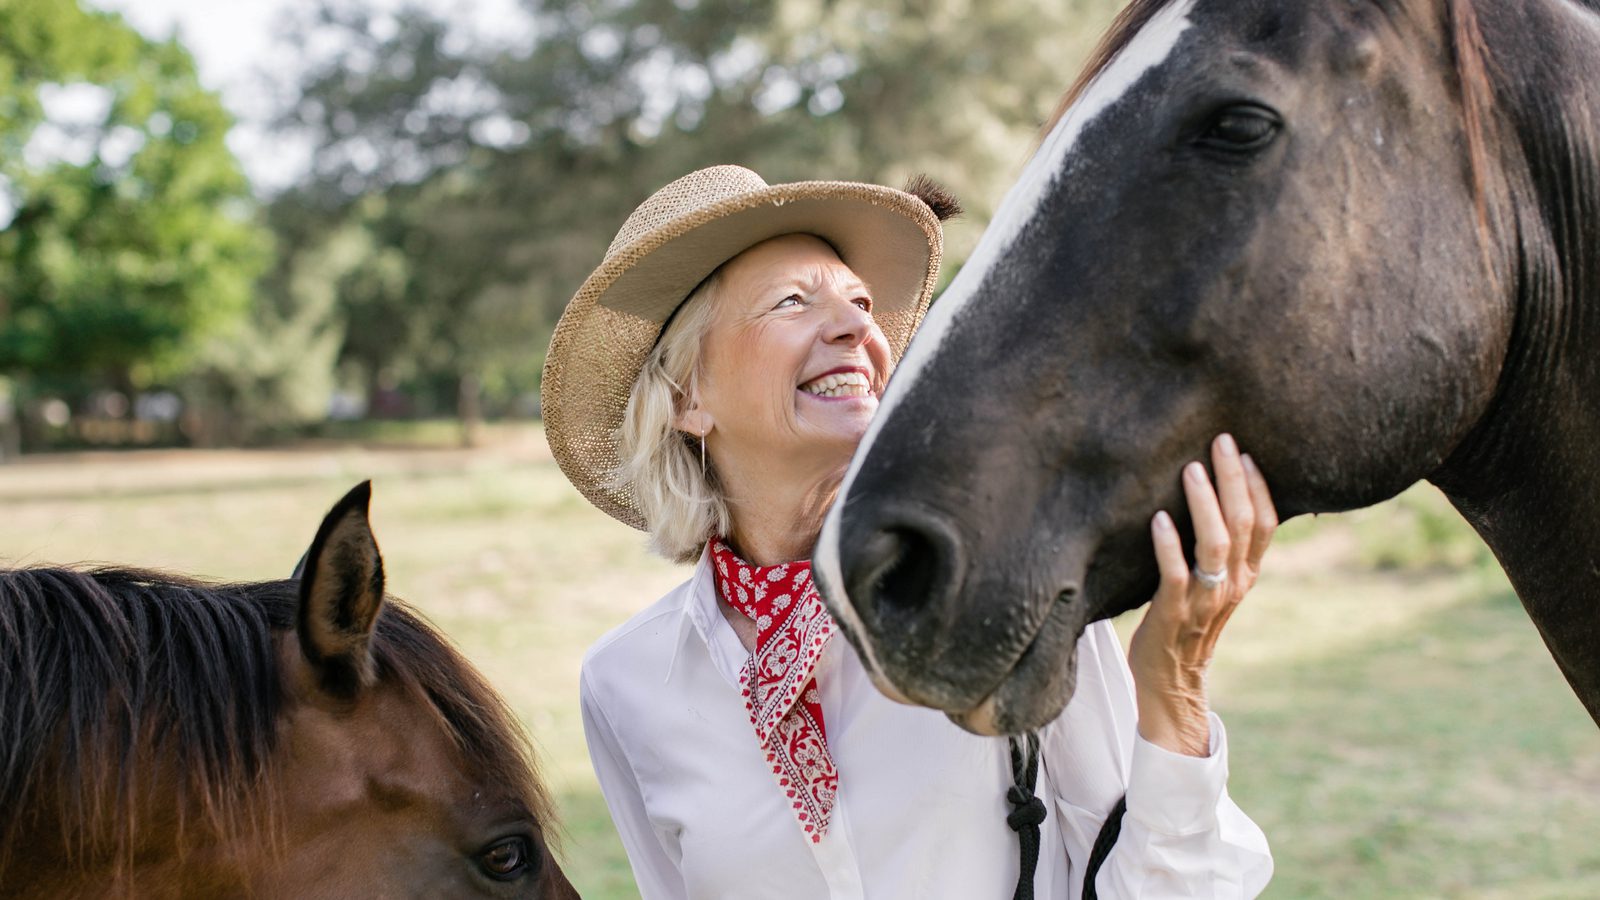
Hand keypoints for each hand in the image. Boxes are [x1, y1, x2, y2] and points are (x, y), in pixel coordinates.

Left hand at [1128, 433, 1277, 756]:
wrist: (1171, 681)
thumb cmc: (1187, 621)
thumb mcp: (1215, 583)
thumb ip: (1222, 547)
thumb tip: (1214, 495)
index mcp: (1247, 575)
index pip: (1267, 524)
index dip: (1260, 487)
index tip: (1246, 451)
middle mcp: (1234, 585)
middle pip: (1245, 524)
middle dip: (1235, 480)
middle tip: (1221, 441)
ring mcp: (1206, 600)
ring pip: (1217, 545)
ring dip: (1205, 505)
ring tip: (1191, 470)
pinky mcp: (1174, 614)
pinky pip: (1177, 576)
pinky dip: (1169, 546)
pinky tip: (1158, 520)